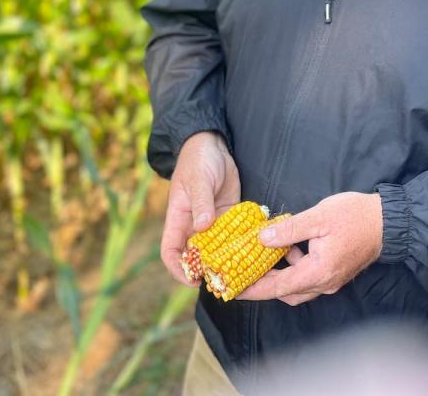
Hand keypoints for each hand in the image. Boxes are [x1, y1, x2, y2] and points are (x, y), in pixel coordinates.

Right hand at [160, 131, 240, 285]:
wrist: (213, 146)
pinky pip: (234, 235)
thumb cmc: (198, 160)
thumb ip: (201, 202)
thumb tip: (202, 226)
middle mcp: (194, 226)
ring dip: (228, 260)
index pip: (171, 252)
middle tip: (225, 281)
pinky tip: (255, 251)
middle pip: (196, 256)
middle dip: (208, 270)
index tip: (194, 279)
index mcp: (178, 220)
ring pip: (217, 249)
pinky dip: (242, 244)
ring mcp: (212, 222)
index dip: (179, 268)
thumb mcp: (198, 180)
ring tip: (244, 272)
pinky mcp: (229, 216)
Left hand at [237, 192, 382, 305]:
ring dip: (278, 276)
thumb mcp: (318, 217)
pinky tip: (288, 248)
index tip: (232, 289)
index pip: (278, 288)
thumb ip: (289, 230)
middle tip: (240, 274)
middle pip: (286, 292)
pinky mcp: (335, 273)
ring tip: (260, 257)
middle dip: (262, 286)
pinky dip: (293, 267)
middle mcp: (324, 283)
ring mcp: (331, 280)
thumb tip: (262, 238)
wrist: (388, 221)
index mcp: (318, 272)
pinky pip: (308, 277)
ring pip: (297, 287)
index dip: (254, 290)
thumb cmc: (356, 216)